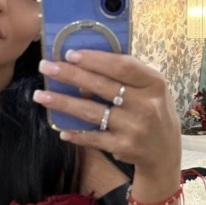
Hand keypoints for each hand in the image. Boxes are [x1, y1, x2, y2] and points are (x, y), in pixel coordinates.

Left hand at [33, 50, 181, 176]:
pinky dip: (76, 134)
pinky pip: (93, 138)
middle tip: (46, 67)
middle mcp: (146, 105)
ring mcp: (135, 128)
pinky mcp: (124, 147)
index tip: (70, 53)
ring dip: (63, 103)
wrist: (164, 151)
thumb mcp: (150, 89)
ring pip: (92, 112)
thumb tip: (86, 60)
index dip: (94, 59)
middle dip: (70, 75)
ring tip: (41, 96)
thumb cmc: (151, 111)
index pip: (122, 66)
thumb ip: (126, 75)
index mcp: (154, 83)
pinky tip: (62, 130)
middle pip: (101, 86)